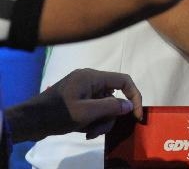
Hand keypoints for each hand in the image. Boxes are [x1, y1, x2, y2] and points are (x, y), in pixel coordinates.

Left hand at [5, 68, 141, 142]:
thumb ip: (111, 107)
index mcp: (92, 77)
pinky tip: (83, 131)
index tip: (136, 116)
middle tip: (97, 132)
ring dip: (100, 121)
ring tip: (88, 134)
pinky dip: (92, 120)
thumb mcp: (86, 113)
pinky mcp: (75, 100)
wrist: (29, 121)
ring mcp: (82, 90)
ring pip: (103, 105)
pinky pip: (93, 108)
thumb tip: (128, 105)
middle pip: (112, 97)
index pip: (124, 81)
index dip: (134, 97)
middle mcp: (89, 80)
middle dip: (108, 117)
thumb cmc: (58, 114)